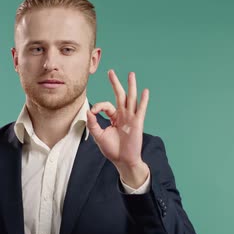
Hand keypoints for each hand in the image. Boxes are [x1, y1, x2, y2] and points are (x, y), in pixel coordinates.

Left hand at [86, 70, 149, 187]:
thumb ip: (93, 124)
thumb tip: (88, 111)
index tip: (92, 113)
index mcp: (114, 117)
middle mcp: (123, 115)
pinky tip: (145, 91)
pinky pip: (140, 109)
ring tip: (131, 74)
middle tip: (111, 72)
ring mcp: (131, 118)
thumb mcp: (99, 136)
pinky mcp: (137, 123)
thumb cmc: (112, 150)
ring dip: (131, 86)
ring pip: (131, 98)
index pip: (106, 106)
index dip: (98, 107)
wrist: (123, 161)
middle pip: (119, 95)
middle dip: (115, 83)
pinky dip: (143, 100)